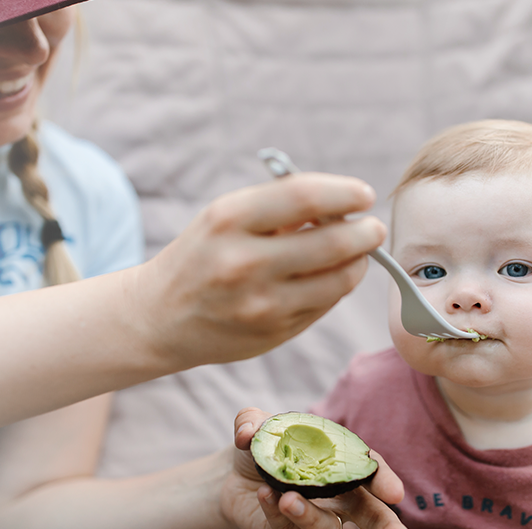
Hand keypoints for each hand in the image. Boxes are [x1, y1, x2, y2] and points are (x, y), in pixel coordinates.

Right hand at [137, 173, 384, 369]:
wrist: (159, 318)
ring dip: (358, 262)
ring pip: (338, 279)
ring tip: (357, 251)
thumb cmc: (202, 256)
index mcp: (228, 220)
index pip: (305, 196)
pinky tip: (329, 277)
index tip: (364, 193)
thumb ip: (280, 208)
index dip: (345, 192)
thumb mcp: (225, 218)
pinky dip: (336, 287)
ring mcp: (260, 304)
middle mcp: (244, 263)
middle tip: (372, 227)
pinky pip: (325, 304)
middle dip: (364, 232)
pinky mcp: (274, 333)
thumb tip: (344, 205)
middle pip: (332, 242)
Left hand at [222, 408, 413, 528]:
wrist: (231, 477)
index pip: (369, 471)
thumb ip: (252, 422)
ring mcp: (314, 518)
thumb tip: (248, 434)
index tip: (395, 493)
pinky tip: (264, 495)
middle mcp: (336, 496)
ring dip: (310, 515)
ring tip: (288, 499)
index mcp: (341, 464)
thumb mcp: (257, 428)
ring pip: (326, 528)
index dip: (384, 480)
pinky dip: (277, 512)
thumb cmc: (261, 450)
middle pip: (370, 515)